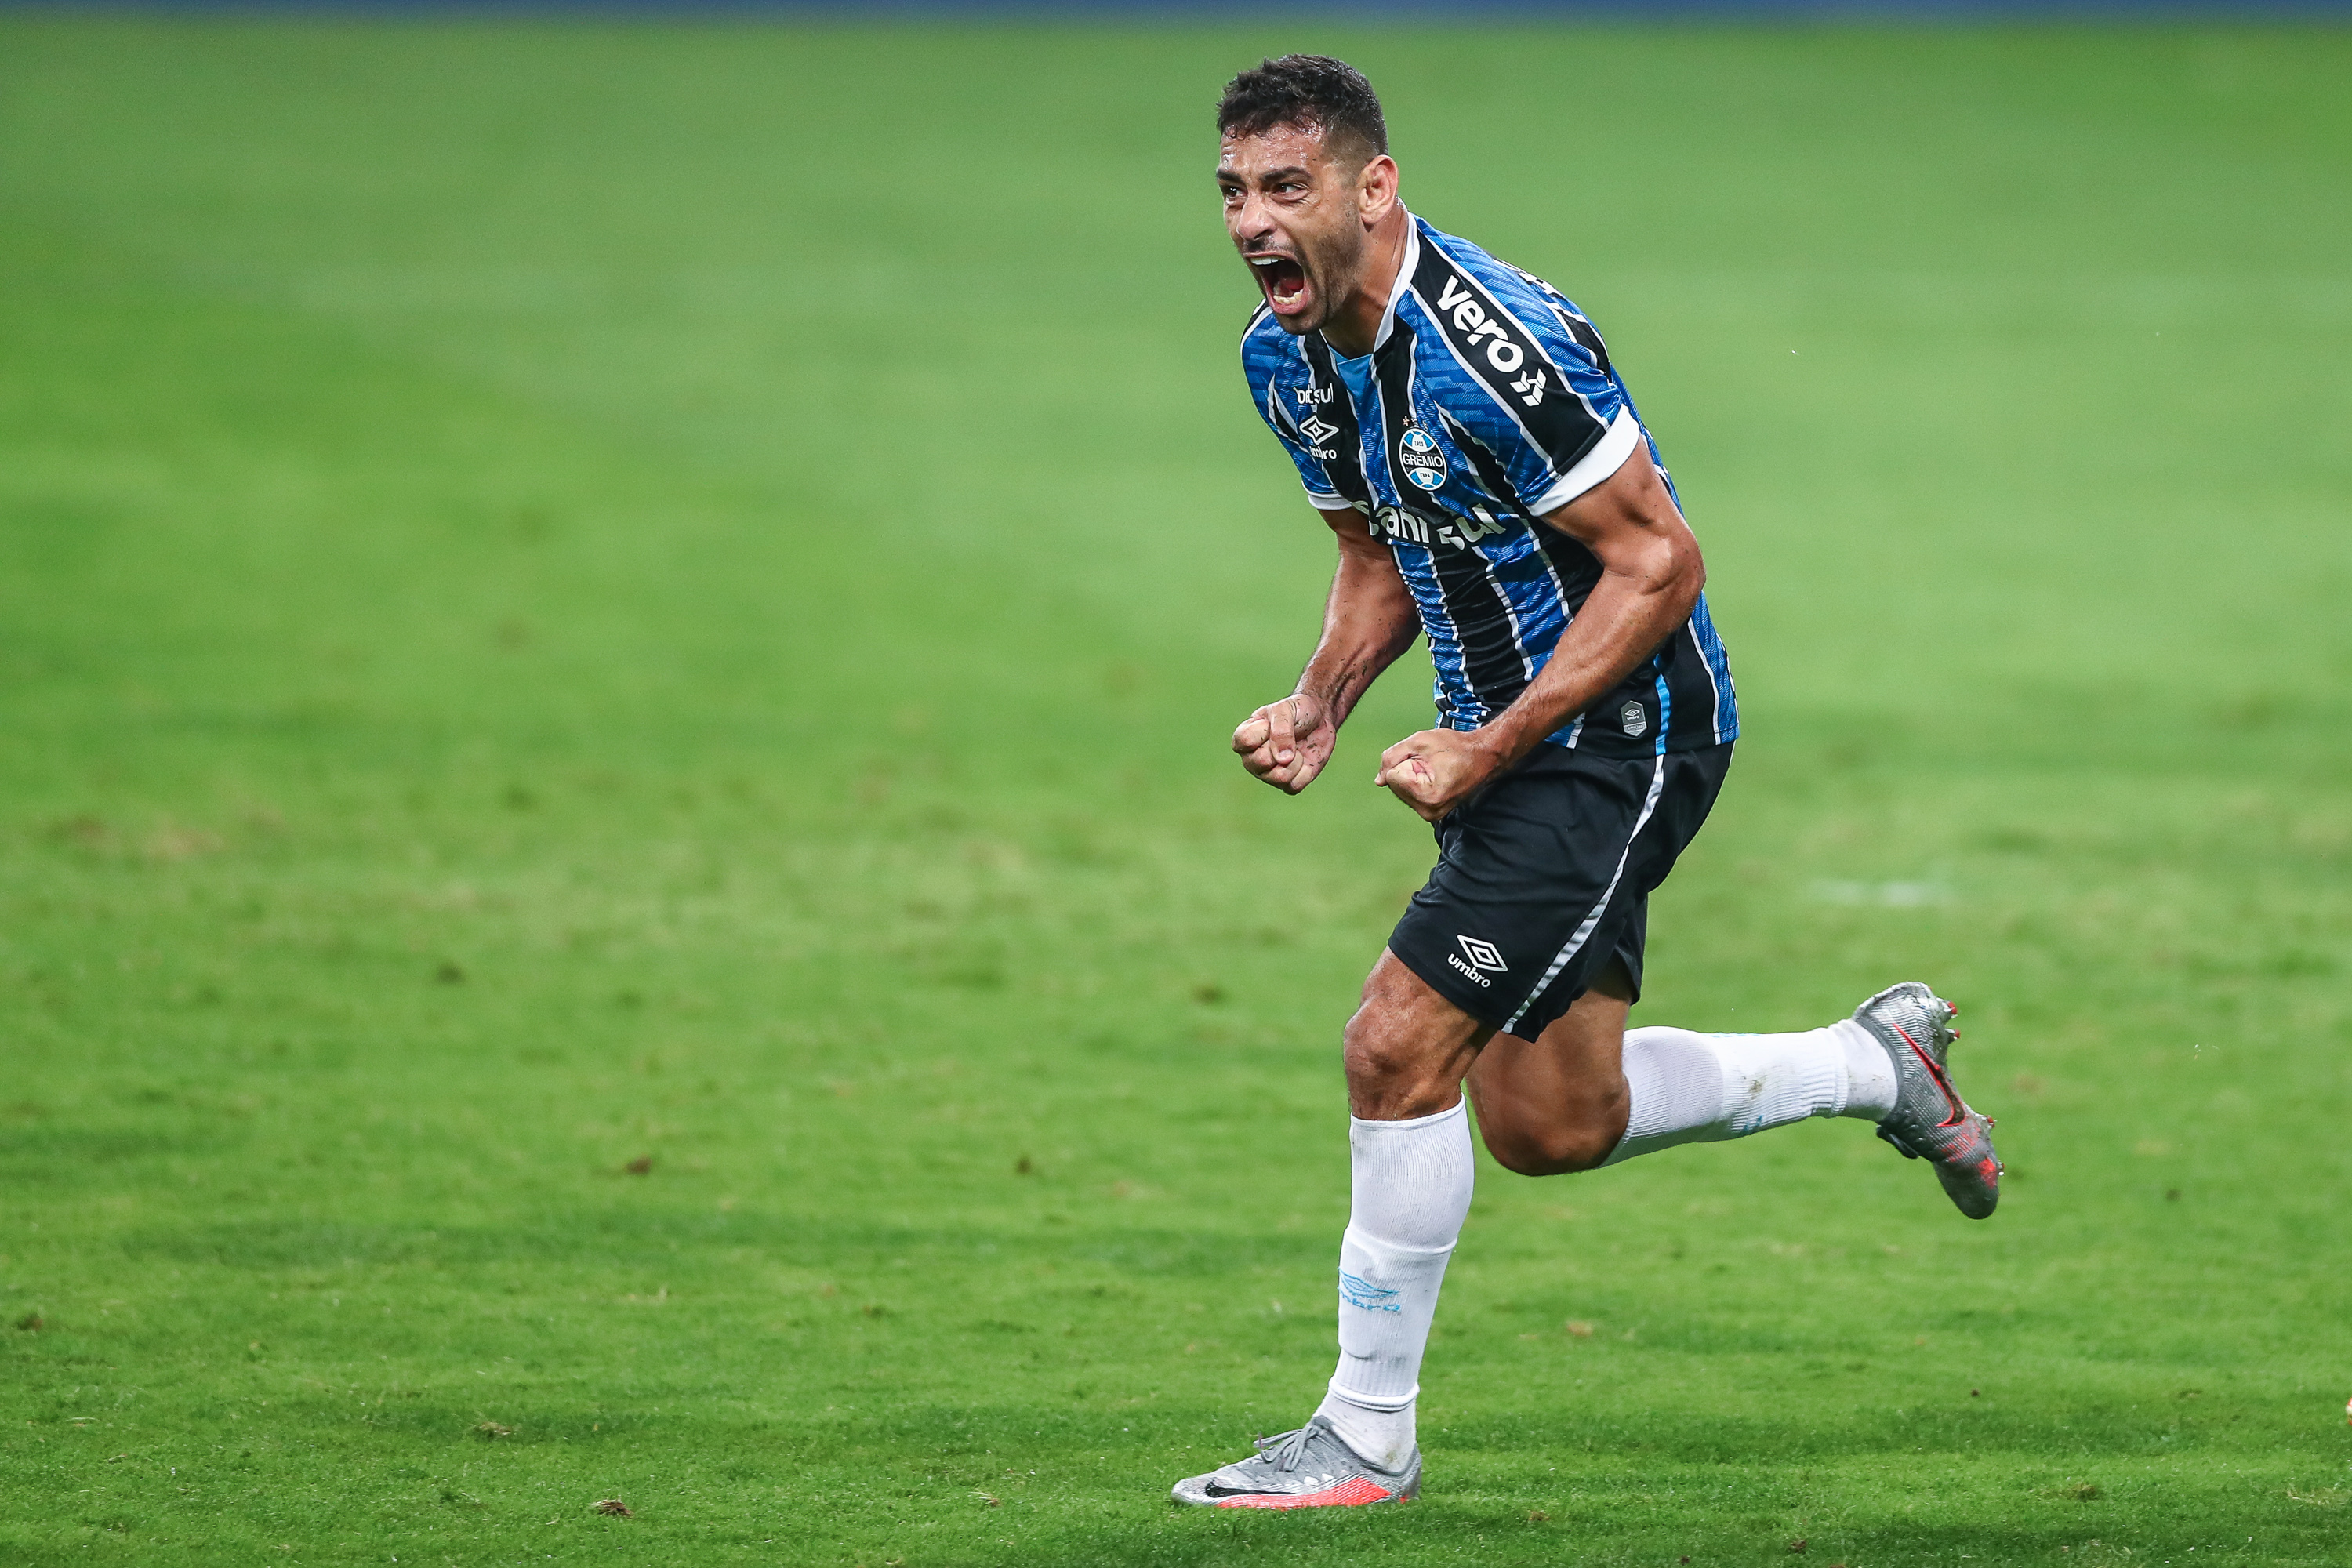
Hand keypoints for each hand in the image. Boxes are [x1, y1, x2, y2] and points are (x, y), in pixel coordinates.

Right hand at [1233, 693, 1335, 793]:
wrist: (1320, 719)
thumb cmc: (1296, 711)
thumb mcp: (1285, 710)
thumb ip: (1280, 730)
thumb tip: (1283, 759)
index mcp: (1244, 739)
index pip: (1245, 741)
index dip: (1264, 731)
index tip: (1272, 722)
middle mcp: (1251, 760)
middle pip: (1261, 762)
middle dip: (1281, 746)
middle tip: (1288, 737)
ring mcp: (1268, 774)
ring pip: (1279, 777)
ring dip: (1295, 760)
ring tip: (1296, 749)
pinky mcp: (1287, 784)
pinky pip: (1294, 785)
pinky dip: (1305, 771)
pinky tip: (1303, 759)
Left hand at [1374, 728, 1502, 820]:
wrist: (1484, 757)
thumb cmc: (1456, 747)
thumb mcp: (1420, 741)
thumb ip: (1392, 756)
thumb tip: (1379, 780)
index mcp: (1427, 795)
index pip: (1392, 775)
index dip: (1407, 760)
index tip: (1429, 759)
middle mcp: (1428, 810)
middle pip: (1395, 784)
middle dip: (1408, 768)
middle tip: (1433, 763)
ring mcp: (1431, 814)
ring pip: (1401, 789)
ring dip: (1413, 776)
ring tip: (1436, 769)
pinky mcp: (1431, 812)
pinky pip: (1410, 794)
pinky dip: (1417, 783)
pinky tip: (1436, 777)